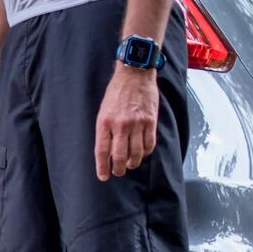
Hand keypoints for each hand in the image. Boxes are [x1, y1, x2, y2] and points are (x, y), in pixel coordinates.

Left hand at [96, 65, 157, 179]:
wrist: (134, 75)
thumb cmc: (116, 93)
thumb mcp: (103, 110)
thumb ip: (105, 129)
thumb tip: (108, 150)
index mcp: (104, 122)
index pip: (102, 150)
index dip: (102, 166)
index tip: (103, 176)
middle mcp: (120, 125)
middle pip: (120, 155)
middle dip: (118, 168)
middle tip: (118, 172)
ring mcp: (137, 123)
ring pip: (136, 152)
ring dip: (133, 162)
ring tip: (130, 164)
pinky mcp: (150, 121)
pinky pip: (149, 143)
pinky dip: (146, 152)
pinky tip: (142, 153)